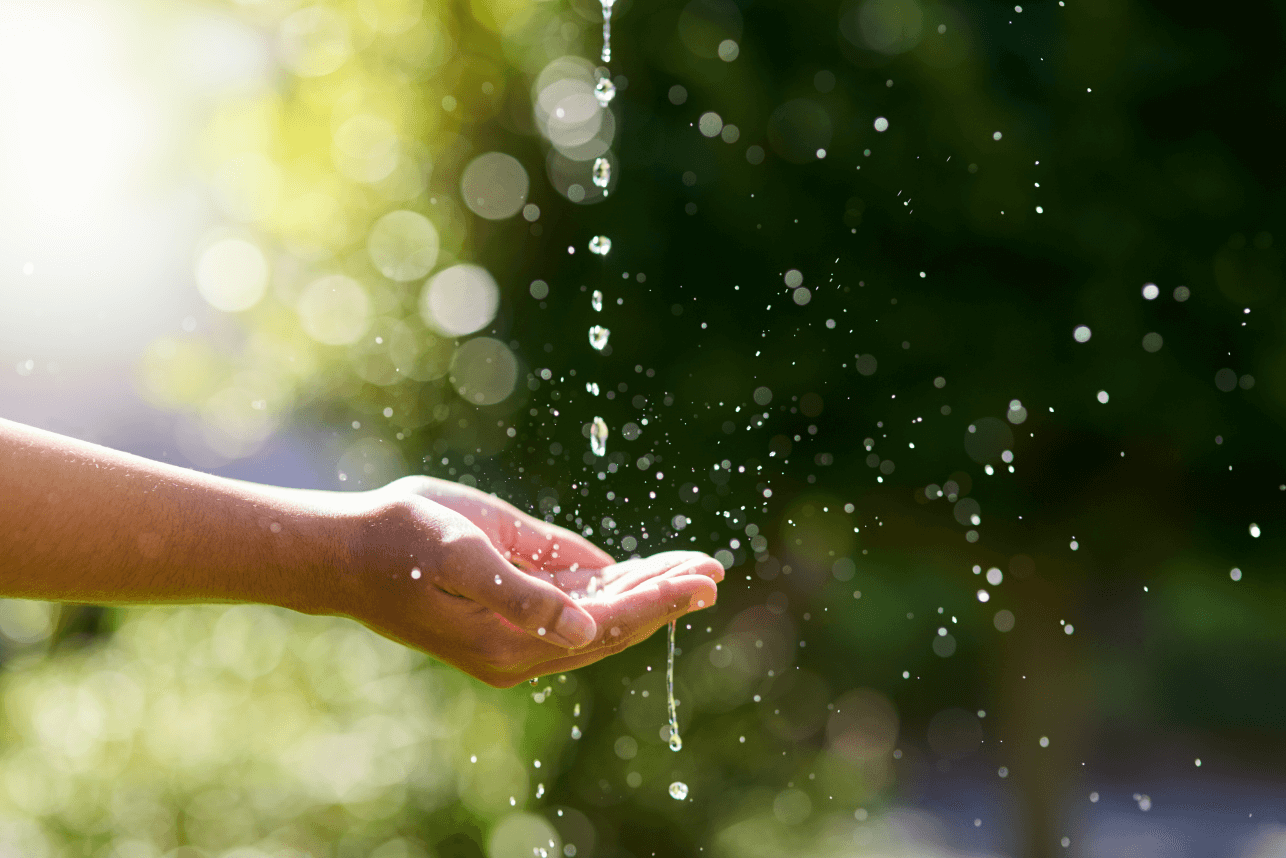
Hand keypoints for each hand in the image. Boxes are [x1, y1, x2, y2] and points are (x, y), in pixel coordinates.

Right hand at [337, 476, 722, 686]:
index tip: (702, 580)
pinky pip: (575, 595)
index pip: (606, 625)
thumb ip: (522, 596)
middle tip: (714, 570)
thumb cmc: (401, 544)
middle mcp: (523, 643)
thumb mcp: (461, 558)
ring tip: (695, 566)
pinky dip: (615, 580)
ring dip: (646, 587)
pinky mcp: (512, 601)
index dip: (657, 601)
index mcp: (512, 643)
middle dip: (664, 595)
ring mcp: (519, 624)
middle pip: (612, 621)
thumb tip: (582, 629)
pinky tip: (646, 568)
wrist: (349, 549)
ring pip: (599, 609)